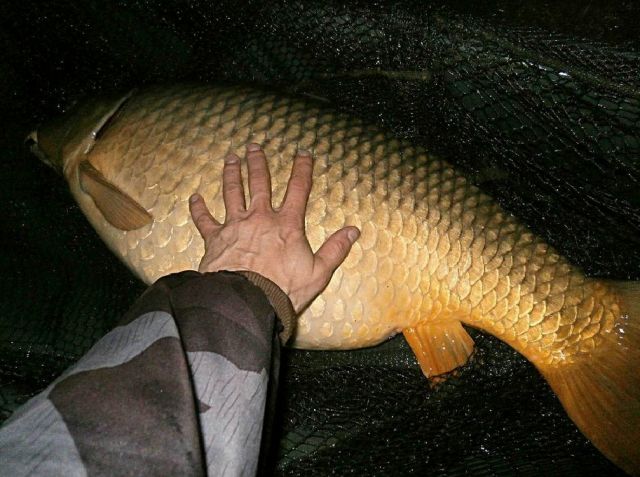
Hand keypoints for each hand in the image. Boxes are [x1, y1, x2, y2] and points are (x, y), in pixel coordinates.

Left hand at [189, 143, 359, 312]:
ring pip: (233, 193)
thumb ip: (335, 250)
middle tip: (254, 147)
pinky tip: (194, 198)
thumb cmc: (283, 289)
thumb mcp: (318, 272)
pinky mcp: (215, 239)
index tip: (303, 153)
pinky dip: (198, 209)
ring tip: (231, 159)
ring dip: (231, 175)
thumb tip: (353, 231)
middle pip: (260, 183)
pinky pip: (204, 220)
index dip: (302, 169)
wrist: (247, 301)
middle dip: (258, 163)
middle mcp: (260, 218)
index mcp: (287, 225)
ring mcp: (236, 226)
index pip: (298, 189)